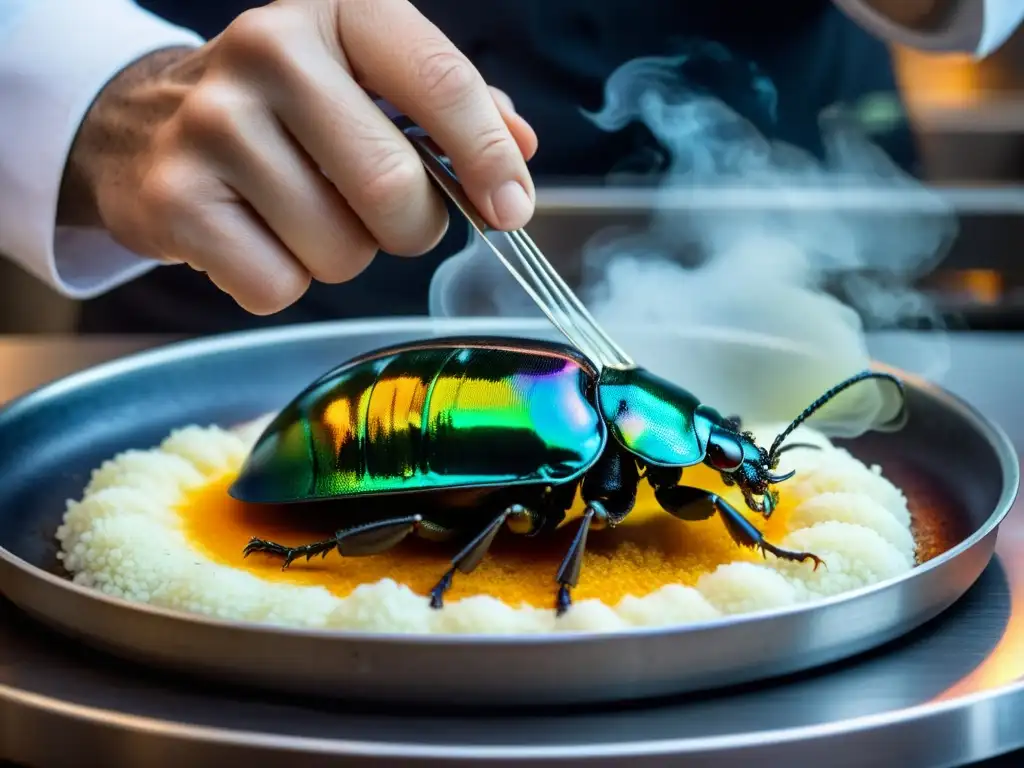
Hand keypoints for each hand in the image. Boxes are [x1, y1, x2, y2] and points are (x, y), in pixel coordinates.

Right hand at [58, 0, 537, 314]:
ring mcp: (212, 125)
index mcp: (337, 11)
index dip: (489, 158)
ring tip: (302, 213)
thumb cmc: (284, 108)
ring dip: (341, 255)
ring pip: (339, 250)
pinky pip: (278, 286)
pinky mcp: (174, 198)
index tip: (511, 209)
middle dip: (409, 226)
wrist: (143, 124)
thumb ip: (446, 105)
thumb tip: (519, 147)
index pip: (440, 83)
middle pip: (393, 187)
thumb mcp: (365, 77)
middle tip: (385, 216)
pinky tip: (256, 236)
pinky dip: (282, 280)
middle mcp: (269, 51)